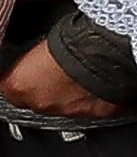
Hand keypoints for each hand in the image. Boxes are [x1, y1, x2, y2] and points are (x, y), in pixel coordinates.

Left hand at [0, 38, 120, 125]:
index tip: (28, 73)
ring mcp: (68, 111)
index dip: (21, 79)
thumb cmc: (73, 42)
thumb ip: (33, 60)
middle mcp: (40, 103)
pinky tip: (101, 83)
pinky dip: (97, 98)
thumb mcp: (40, 44)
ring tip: (83, 75)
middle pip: (37, 100)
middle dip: (47, 89)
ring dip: (72, 94)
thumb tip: (37, 58)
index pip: (9, 87)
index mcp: (19, 85)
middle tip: (60, 72)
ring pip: (65, 106)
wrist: (106, 51)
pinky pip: (93, 108)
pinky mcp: (96, 114)